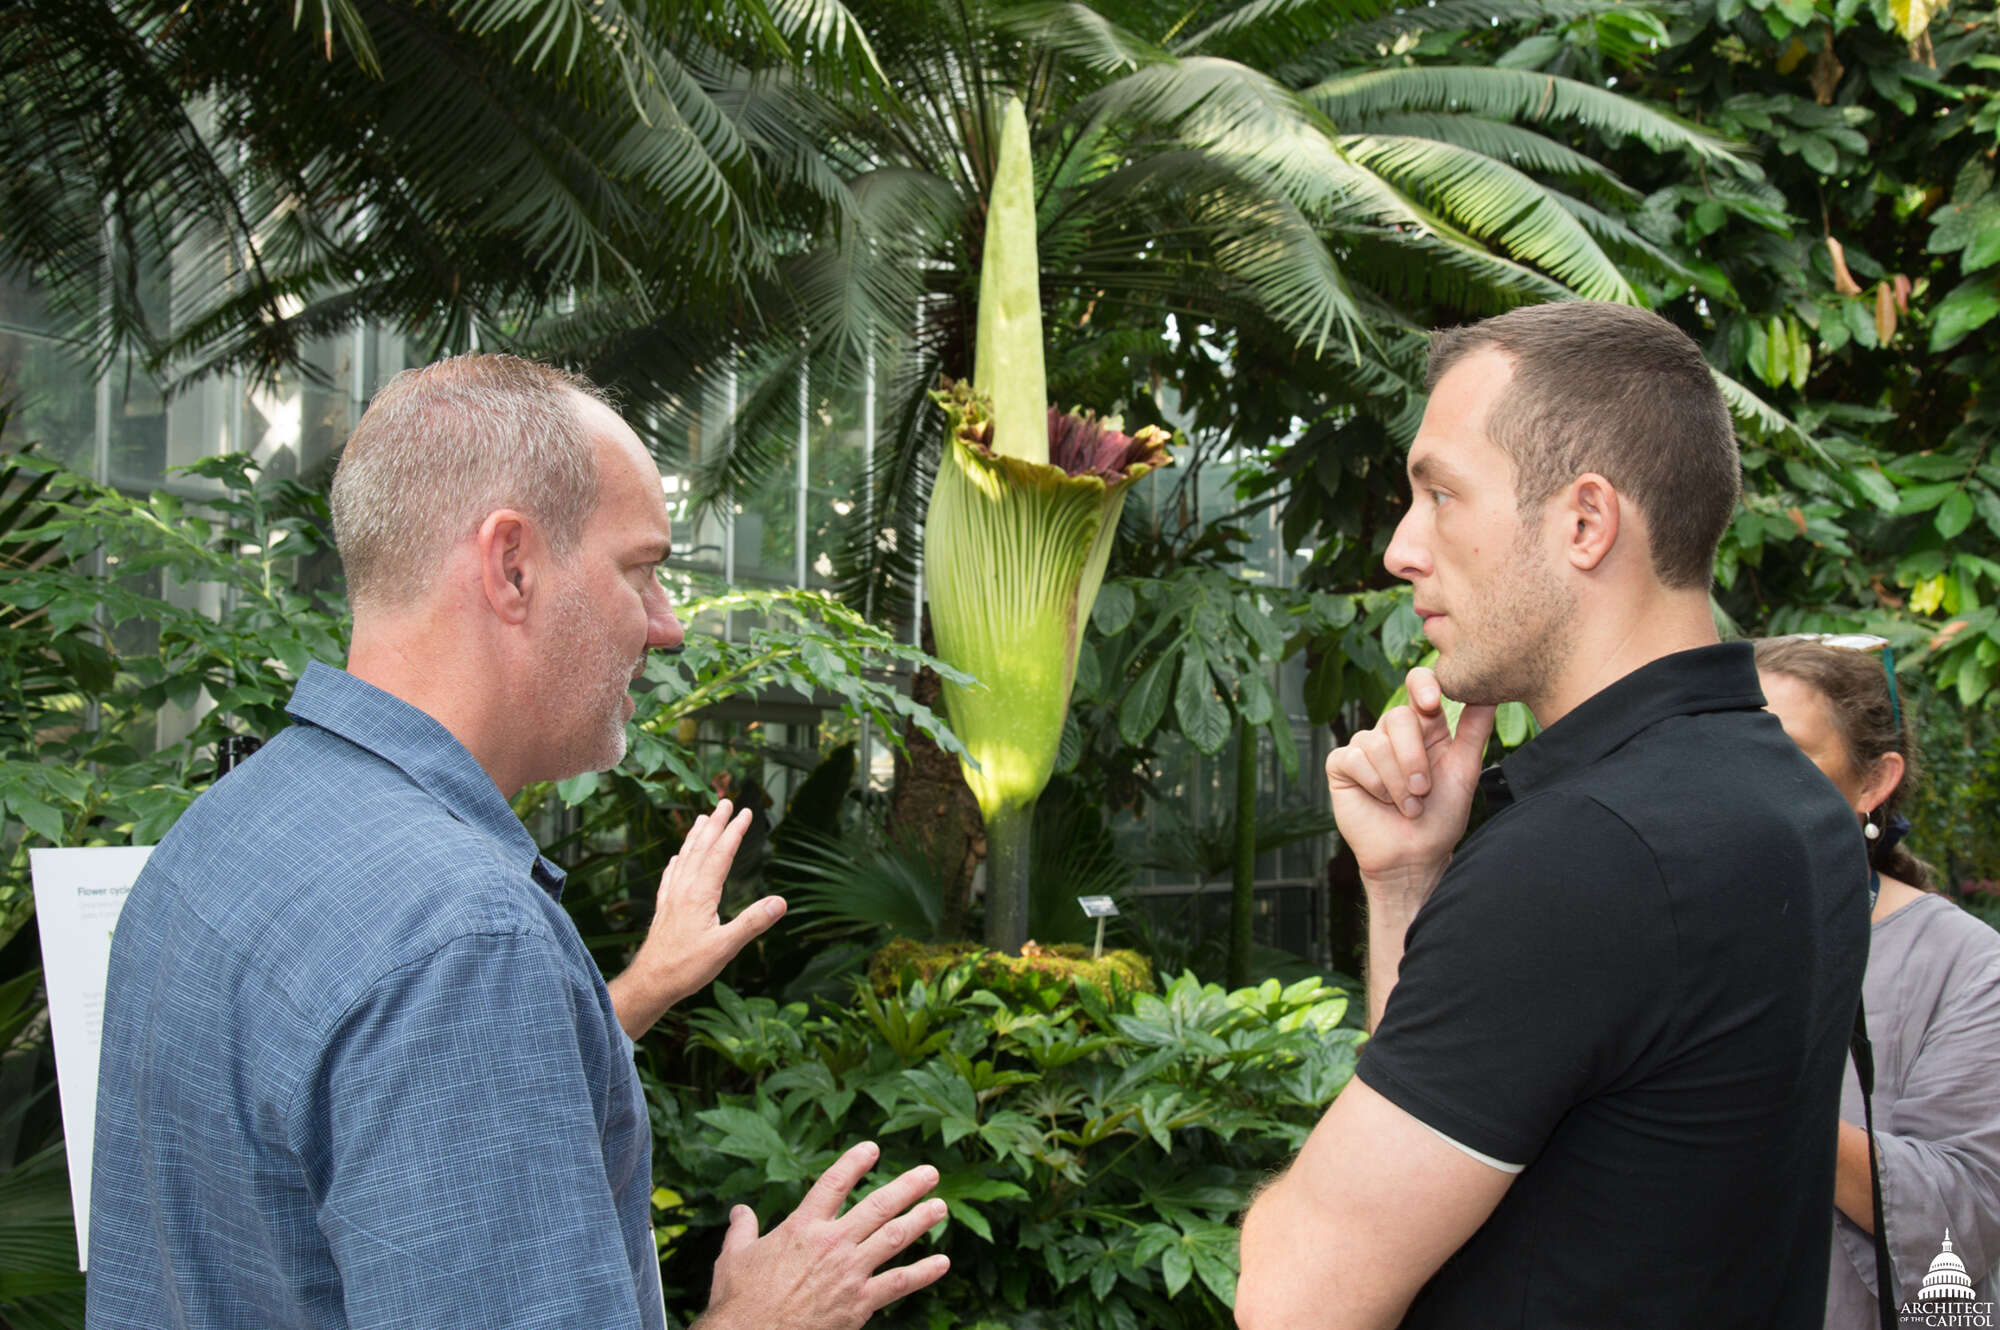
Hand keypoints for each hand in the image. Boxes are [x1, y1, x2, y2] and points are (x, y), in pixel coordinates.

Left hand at [606, 799, 785, 1037]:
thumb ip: (753, 922)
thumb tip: (781, 901)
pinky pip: (671, 875)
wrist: (650, 982)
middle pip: (701, 848)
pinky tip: (676, 858)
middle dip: (715, 823)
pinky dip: (677, 860)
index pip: (721, 854)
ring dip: (695, 835)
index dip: (735, 831)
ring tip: (701, 818)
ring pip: (684, 857)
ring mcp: (671, 897)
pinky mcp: (663, 909)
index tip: (746, 812)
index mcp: (700, 894)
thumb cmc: (686, 968)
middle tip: (725, 802)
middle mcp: (683, 889)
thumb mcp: (725, 948)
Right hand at [701, 1141, 951, 1329]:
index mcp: (802, 1228)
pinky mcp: (859, 1304)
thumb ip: (742, 1231)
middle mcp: (832, 1244)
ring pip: (894, 1238)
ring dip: (920, 1220)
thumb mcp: (733, 1258)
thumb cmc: (739, 1301)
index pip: (834, 1183)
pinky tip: (942, 1263)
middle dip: (907, 1187)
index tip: (872, 1148)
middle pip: (878, 1206)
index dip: (855, 1162)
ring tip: (940, 1206)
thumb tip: (739, 1211)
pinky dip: (924, 1273)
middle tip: (930, 1173)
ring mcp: (849, 1273)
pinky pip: (899, 1284)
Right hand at [1326, 668, 1494, 906]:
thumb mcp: (1465, 771)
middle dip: (1414, 758)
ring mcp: (1364, 747)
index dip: (1423, 686)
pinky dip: (1374, 783)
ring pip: (1375, 742)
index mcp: (1424, 727)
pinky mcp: (1341, 765)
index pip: (1419, 685)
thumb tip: (1490, 694)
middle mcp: (1392, 732)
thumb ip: (1474, 731)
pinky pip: (1353, 759)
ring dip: (1396, 781)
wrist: (1413, 856)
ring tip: (1408, 807)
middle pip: (1398, 717)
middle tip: (1424, 790)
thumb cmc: (1441, 817)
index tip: (1433, 704)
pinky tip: (1381, 801)